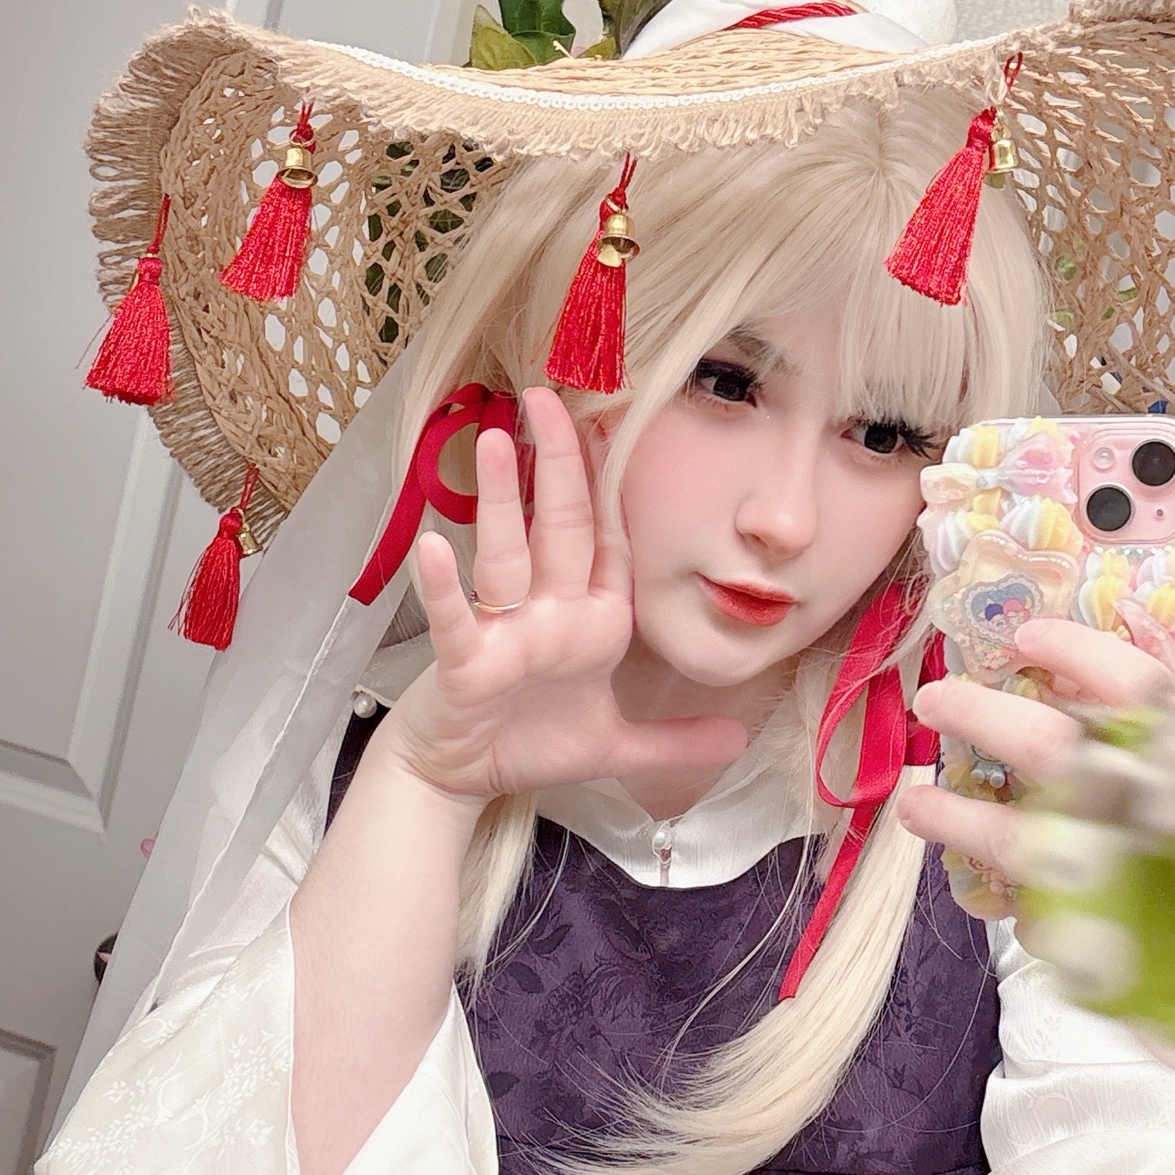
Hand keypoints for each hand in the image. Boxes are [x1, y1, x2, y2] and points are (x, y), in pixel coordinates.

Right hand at [380, 387, 747, 804]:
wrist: (457, 779)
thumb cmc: (528, 745)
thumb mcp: (616, 748)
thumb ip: (674, 741)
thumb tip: (739, 737)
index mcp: (591, 623)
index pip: (607, 541)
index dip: (612, 487)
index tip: (614, 423)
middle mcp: (548, 615)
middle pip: (560, 529)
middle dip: (562, 464)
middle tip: (552, 395)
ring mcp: (504, 633)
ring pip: (507, 554)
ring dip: (504, 500)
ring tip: (501, 439)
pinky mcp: (464, 663)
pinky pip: (455, 619)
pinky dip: (443, 586)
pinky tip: (435, 547)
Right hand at [897, 618, 1174, 1123]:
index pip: (1133, 696)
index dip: (1082, 661)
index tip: (1027, 640)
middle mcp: (1147, 813)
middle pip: (1061, 755)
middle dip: (994, 722)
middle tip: (938, 702)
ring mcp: (1118, 881)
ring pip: (1031, 843)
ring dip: (969, 820)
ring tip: (917, 807)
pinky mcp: (1103, 952)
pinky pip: (1044, 925)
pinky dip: (1013, 910)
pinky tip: (994, 904)